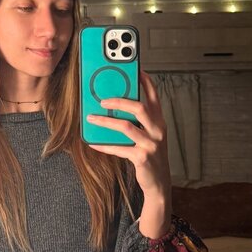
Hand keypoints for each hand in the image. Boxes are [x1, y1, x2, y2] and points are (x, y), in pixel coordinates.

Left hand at [86, 69, 170, 200]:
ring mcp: (151, 144)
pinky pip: (120, 148)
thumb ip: (138, 122)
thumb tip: (113, 106)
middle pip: (139, 107)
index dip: (144, 80)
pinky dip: (105, 145)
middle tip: (103, 99)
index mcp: (159, 121)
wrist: (159, 183)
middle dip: (119, 100)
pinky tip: (93, 143)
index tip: (134, 68)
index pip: (154, 95)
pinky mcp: (142, 158)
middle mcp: (158, 130)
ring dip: (106, 121)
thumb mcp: (149, 136)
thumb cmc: (150, 156)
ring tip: (91, 118)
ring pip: (126, 126)